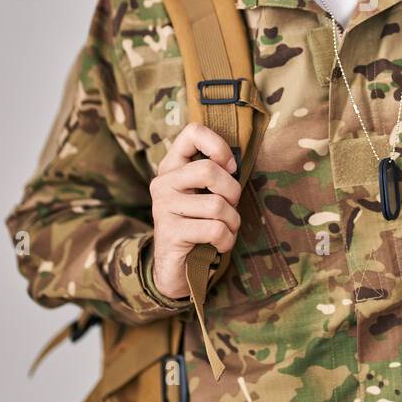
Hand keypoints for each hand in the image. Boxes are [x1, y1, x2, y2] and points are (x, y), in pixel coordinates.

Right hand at [147, 123, 242, 299]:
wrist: (176, 268)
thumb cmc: (198, 224)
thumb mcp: (204, 194)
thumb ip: (215, 175)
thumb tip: (237, 162)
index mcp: (172, 166)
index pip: (193, 132)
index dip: (218, 146)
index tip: (230, 167)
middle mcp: (163, 182)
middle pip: (209, 170)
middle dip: (232, 191)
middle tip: (232, 207)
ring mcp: (163, 207)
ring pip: (217, 205)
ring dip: (233, 221)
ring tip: (226, 229)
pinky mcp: (170, 232)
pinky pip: (214, 229)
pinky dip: (227, 239)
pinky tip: (221, 244)